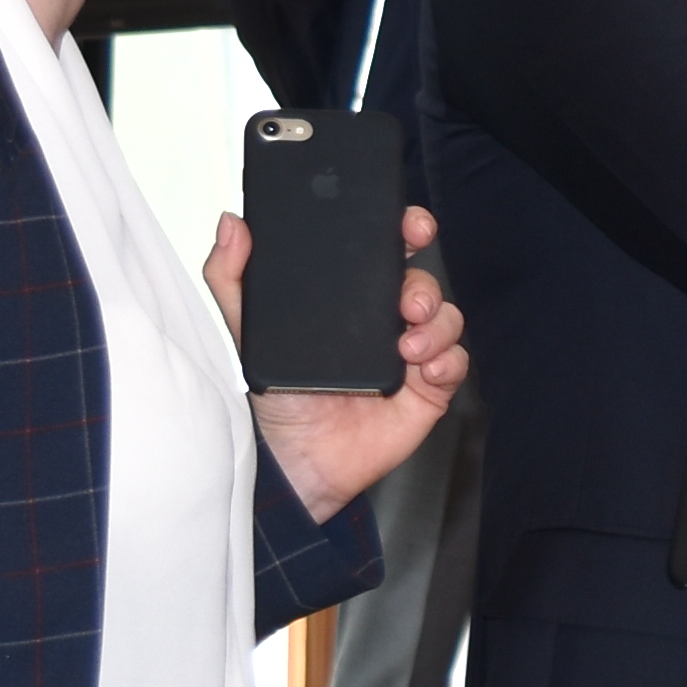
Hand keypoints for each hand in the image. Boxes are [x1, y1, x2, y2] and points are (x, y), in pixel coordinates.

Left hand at [209, 205, 469, 517]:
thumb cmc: (275, 399)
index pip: (385, 251)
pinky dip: (448, 360)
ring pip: (445, 318)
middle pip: (421, 281)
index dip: (405, 230)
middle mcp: (383, 321)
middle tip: (409, 301)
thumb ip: (233, 279)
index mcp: (348, 300)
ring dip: (436, 324)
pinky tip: (425, 368)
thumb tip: (231, 226)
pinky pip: (455, 362)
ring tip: (410, 345)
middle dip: (424, 284)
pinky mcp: (427, 388)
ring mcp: (409, 353)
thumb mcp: (246, 332)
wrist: (294, 461)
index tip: (409, 226)